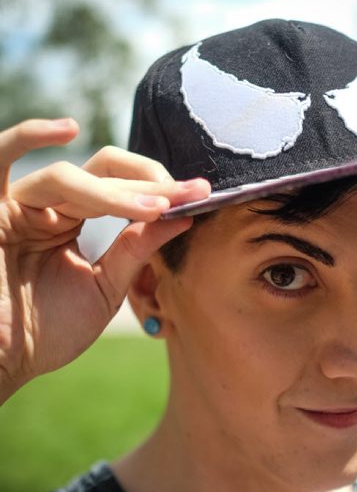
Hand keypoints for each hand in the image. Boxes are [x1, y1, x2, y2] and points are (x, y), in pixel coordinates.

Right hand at [0, 118, 209, 402]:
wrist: (2, 363)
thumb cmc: (45, 333)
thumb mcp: (104, 288)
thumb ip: (135, 250)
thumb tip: (182, 217)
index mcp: (70, 222)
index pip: (120, 191)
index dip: (159, 192)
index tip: (201, 196)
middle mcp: (47, 207)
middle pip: (102, 176)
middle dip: (149, 186)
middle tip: (190, 192)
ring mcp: (18, 205)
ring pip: (69, 178)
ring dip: (114, 191)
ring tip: (155, 203)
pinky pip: (0, 157)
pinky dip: (28, 136)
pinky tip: (67, 128)